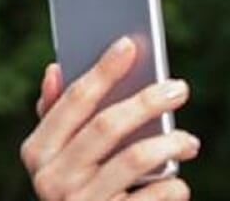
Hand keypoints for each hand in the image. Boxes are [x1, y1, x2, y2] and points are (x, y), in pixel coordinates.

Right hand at [21, 37, 197, 199]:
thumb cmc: (83, 186)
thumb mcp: (63, 155)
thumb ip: (60, 115)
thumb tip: (55, 68)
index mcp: (38, 151)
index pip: (74, 100)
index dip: (103, 70)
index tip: (129, 44)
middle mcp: (52, 179)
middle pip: (107, 125)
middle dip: (148, 101)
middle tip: (179, 88)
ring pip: (135, 158)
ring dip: (171, 143)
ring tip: (190, 142)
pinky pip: (153, 196)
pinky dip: (173, 186)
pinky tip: (178, 183)